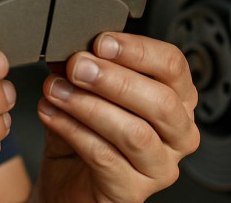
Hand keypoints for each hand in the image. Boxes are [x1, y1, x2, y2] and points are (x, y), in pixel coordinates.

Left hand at [35, 32, 199, 202]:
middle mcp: (178, 133)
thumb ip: (85, 68)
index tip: (102, 42)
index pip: (173, 66)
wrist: (68, 183)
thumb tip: (70, 44)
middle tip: (77, 66)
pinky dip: (73, 131)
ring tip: (56, 90)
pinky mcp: (133, 191)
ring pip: (134, 133)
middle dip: (113, 79)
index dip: (138, 50)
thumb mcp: (86, 92)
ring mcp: (159, 166)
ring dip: (89, 105)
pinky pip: (105, 157)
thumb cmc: (87, 135)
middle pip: (161, 101)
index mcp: (177, 99)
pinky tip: (51, 114)